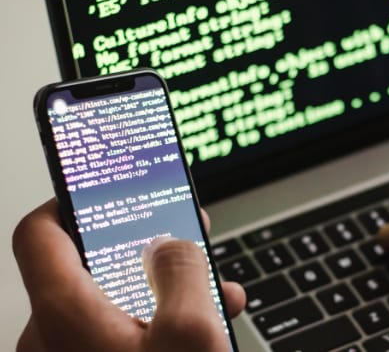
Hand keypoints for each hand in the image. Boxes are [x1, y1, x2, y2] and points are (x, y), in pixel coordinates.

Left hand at [12, 198, 245, 351]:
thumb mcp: (191, 332)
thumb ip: (183, 271)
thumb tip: (171, 243)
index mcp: (64, 314)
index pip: (39, 232)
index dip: (73, 200)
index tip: (110, 188)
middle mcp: (53, 337)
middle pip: (87, 266)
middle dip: (146, 248)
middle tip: (182, 236)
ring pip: (110, 303)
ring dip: (163, 289)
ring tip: (212, 293)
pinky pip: (119, 334)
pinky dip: (159, 322)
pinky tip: (203, 327)